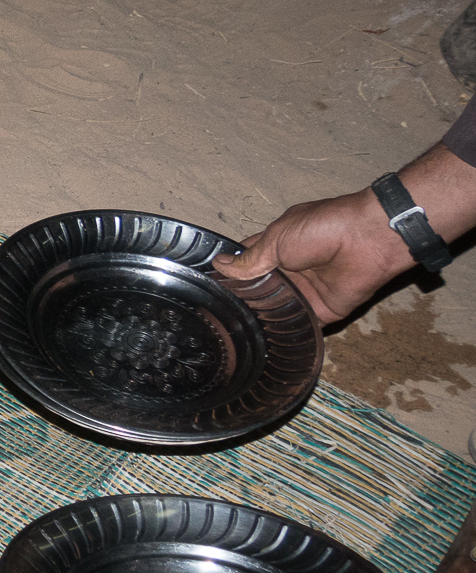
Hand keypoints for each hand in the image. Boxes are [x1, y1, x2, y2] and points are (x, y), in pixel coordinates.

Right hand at [211, 187, 411, 323]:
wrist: (368, 240)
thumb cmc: (322, 228)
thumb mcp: (276, 238)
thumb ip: (249, 259)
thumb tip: (219, 265)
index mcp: (276, 247)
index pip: (246, 261)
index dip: (227, 271)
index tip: (204, 286)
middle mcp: (288, 270)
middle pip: (257, 289)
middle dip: (241, 299)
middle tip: (215, 315)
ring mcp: (304, 292)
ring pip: (275, 309)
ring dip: (259, 318)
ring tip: (230, 333)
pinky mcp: (321, 311)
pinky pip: (300, 326)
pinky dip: (286, 333)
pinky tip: (262, 344)